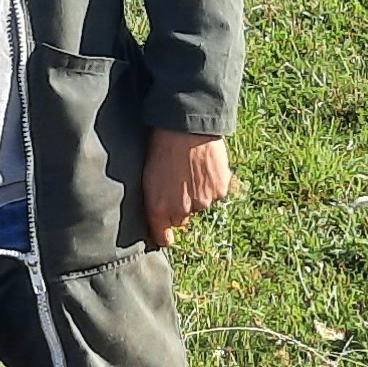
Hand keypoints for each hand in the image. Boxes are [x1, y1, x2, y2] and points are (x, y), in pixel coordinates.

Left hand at [142, 128, 230, 250]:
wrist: (186, 129)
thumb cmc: (161, 147)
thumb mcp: (148, 176)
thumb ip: (155, 200)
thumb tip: (161, 213)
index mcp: (158, 208)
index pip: (162, 236)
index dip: (164, 235)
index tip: (166, 235)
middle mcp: (180, 210)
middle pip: (182, 219)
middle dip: (181, 207)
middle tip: (179, 183)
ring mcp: (202, 202)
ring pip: (201, 204)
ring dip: (198, 193)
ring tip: (192, 169)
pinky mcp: (219, 191)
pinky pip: (217, 192)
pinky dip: (213, 183)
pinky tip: (206, 166)